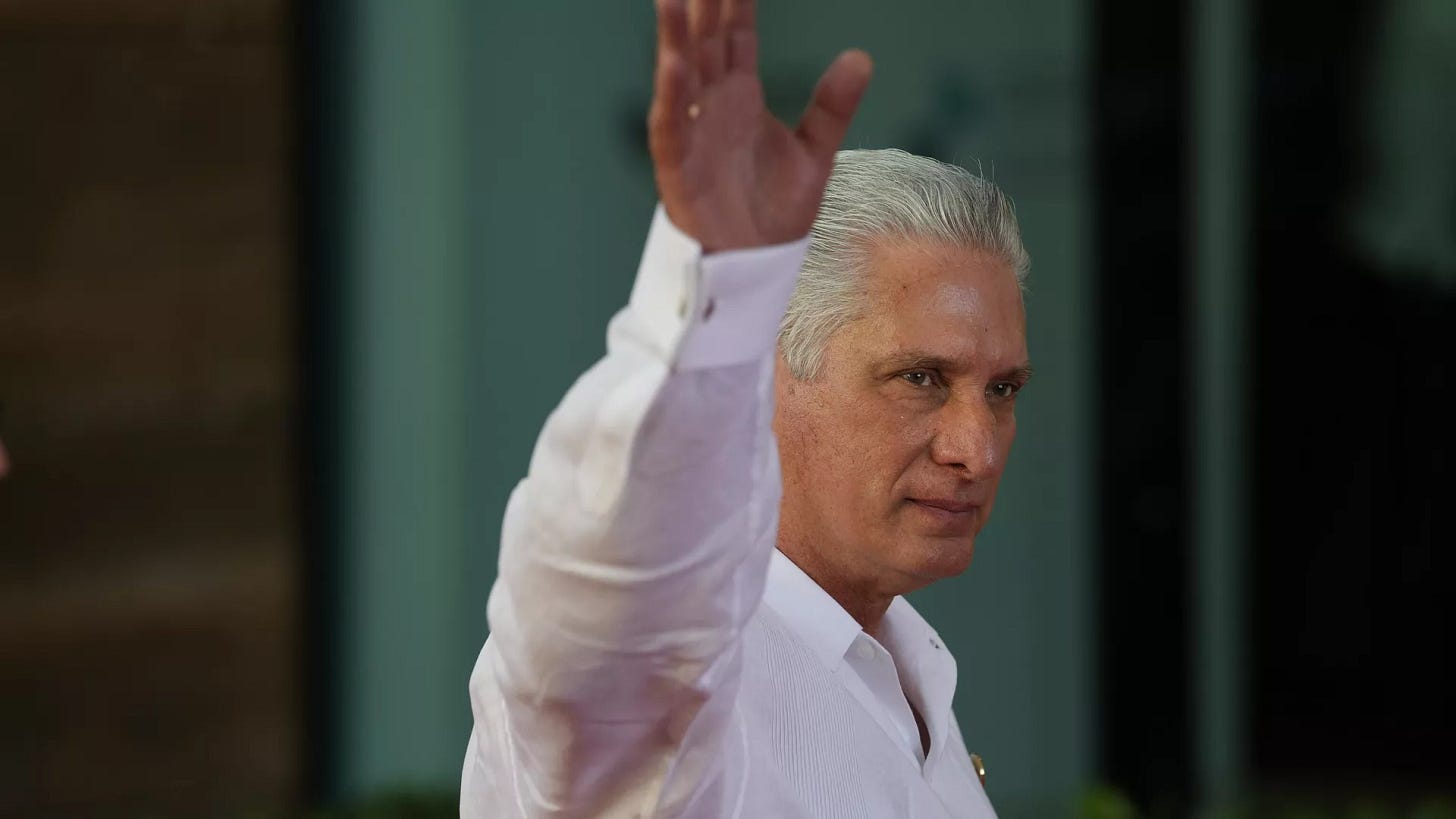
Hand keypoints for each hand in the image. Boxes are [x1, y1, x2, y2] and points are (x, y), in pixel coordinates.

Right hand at [649, 0, 871, 252]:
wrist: (756, 266)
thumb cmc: (775, 210)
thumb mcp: (815, 153)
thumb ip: (832, 106)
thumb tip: (861, 56)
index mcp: (741, 96)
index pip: (736, 34)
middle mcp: (713, 106)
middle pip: (704, 42)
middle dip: (700, 4)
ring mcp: (694, 135)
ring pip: (680, 76)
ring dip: (674, 37)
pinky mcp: (680, 170)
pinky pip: (673, 129)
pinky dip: (672, 98)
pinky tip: (674, 65)